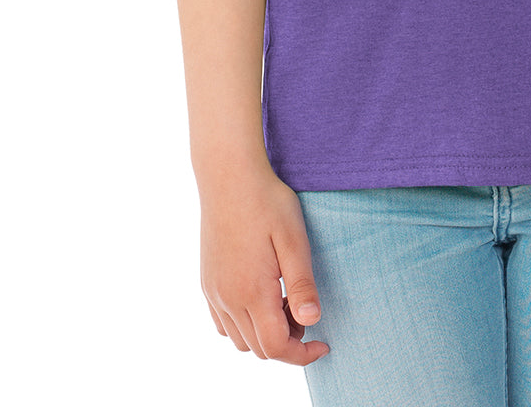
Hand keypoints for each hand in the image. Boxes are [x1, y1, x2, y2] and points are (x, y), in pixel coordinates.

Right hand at [198, 158, 330, 365]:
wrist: (229, 175)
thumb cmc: (267, 203)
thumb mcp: (294, 240)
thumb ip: (302, 284)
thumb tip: (313, 322)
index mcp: (251, 292)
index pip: (276, 347)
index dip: (302, 354)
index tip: (323, 344)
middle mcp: (227, 299)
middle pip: (258, 349)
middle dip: (287, 343)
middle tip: (305, 311)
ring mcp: (213, 291)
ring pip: (240, 340)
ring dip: (265, 334)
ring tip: (285, 301)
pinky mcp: (207, 282)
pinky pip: (223, 323)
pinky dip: (244, 324)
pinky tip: (262, 297)